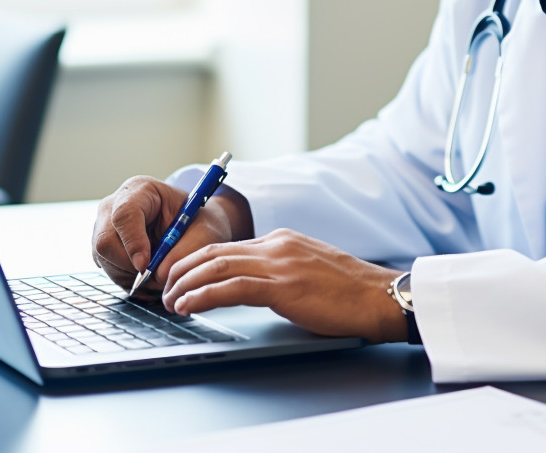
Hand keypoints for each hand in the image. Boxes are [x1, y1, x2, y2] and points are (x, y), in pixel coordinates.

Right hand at [91, 175, 251, 297]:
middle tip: (156, 275)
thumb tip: (159, 273)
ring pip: (105, 260)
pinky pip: (109, 271)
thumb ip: (185, 250)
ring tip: (159, 274)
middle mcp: (114, 207)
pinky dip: (129, 281)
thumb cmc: (196, 222)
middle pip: (105, 241)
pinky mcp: (103, 249)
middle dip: (130, 265)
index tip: (145, 264)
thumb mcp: (202, 230)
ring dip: (132, 276)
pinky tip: (149, 276)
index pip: (124, 214)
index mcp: (139, 190)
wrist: (190, 226)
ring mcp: (104, 228)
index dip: (133, 242)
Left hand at [162, 228, 409, 342]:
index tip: (178, 276)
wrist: (381, 298)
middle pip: (214, 252)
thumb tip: (253, 286)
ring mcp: (280, 264)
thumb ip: (281, 272)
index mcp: (282, 241)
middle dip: (182, 271)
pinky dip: (203, 296)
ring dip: (186, 284)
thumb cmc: (350, 293)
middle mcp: (277, 246)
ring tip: (170, 301)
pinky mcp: (284, 287)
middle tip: (164, 289)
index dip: (195, 261)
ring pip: (216, 267)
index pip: (227, 246)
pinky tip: (189, 306)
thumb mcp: (309, 272)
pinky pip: (231, 287)